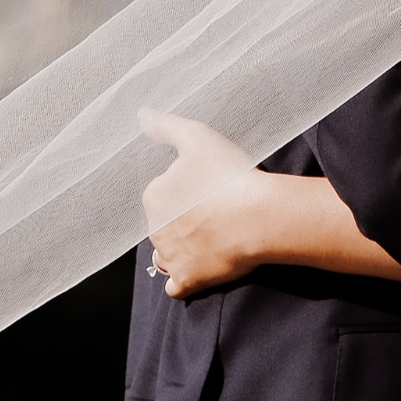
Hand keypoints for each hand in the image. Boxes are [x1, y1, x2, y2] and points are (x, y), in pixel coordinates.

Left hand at [141, 111, 266, 297]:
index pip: (162, 193)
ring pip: (166, 255)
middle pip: (164, 224)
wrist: (259, 217)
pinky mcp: (188, 280)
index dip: (184, 190)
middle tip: (213, 212)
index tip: (207, 188)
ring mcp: (170, 258)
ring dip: (180, 250)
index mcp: (154, 196)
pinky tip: (201, 267)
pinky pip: (176, 285)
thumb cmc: (230, 176)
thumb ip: (166, 126)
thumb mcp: (197, 138)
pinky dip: (184, 279)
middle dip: (181, 220)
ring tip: (210, 239)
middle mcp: (154, 229)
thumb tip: (142, 116)